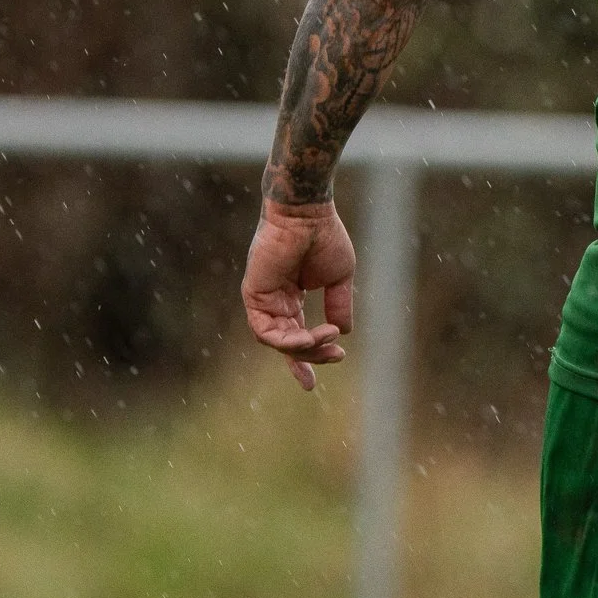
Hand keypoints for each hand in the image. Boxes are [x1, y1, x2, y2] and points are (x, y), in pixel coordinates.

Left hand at [242, 199, 356, 390]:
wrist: (308, 212)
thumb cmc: (324, 236)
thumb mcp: (339, 278)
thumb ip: (339, 305)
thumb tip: (343, 332)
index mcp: (292, 297)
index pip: (294, 336)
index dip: (305, 360)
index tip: (312, 384)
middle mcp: (275, 301)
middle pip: (287, 343)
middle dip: (311, 356)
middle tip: (336, 356)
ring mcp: (262, 299)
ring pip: (277, 341)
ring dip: (303, 348)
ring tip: (327, 341)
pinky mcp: (253, 295)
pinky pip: (265, 331)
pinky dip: (288, 340)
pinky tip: (311, 336)